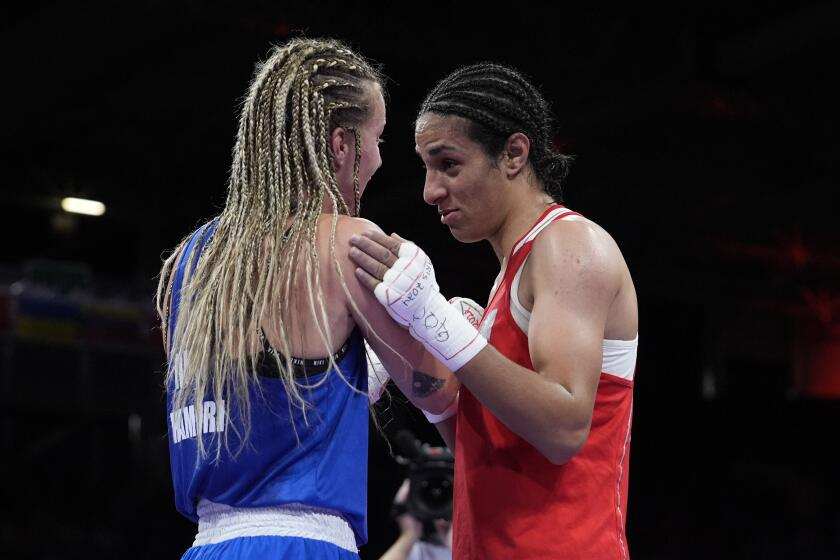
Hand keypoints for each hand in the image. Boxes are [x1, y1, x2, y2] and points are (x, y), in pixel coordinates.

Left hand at [349, 231, 486, 371]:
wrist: (426, 308)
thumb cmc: (422, 282)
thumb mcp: (421, 261)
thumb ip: (408, 246)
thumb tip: (391, 234)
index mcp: (413, 258)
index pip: (392, 245)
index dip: (377, 238)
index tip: (365, 232)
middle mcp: (406, 269)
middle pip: (382, 254)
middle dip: (366, 245)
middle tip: (353, 238)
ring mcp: (397, 283)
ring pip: (376, 267)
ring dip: (362, 258)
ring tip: (352, 251)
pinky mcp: (389, 296)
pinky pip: (374, 284)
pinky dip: (365, 277)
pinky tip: (357, 270)